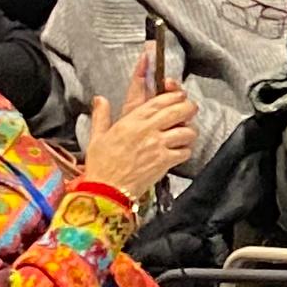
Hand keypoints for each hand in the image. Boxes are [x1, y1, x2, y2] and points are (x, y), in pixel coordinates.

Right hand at [79, 86, 197, 199]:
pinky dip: (185, 151)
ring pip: (187, 131)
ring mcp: (158, 145)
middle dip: (189, 108)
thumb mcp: (97, 137)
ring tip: (184, 134)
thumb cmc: (101, 166)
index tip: (179, 96)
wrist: (106, 191)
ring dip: (189, 132)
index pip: (161, 100)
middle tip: (189, 111)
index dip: (175, 95)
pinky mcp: (164, 161)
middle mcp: (147, 130)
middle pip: (180, 110)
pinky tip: (178, 152)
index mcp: (132, 121)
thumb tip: (100, 100)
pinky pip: (185, 151)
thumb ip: (101, 115)